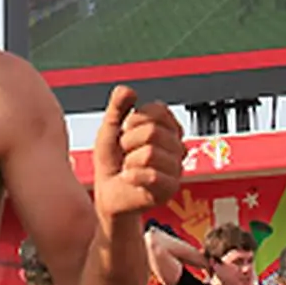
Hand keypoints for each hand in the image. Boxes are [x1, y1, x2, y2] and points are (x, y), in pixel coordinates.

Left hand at [93, 85, 184, 219]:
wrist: (108, 194)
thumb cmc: (112, 162)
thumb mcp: (110, 129)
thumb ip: (118, 107)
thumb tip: (128, 90)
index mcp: (167, 128)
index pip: (158, 110)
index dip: (135, 119)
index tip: (127, 131)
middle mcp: (176, 146)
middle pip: (153, 132)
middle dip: (129, 142)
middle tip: (125, 153)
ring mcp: (175, 169)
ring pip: (150, 154)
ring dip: (129, 161)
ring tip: (129, 168)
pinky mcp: (169, 189)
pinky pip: (151, 175)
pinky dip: (132, 176)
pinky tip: (129, 178)